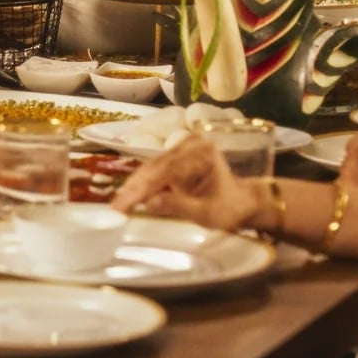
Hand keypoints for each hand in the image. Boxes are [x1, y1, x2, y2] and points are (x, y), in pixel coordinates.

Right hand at [111, 135, 263, 231]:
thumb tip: (149, 203)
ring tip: (119, 204)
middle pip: (155, 166)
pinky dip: (143, 183)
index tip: (123, 204)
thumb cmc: (229, 209)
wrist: (242, 203)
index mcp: (202, 153)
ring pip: (152, 166)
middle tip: (116, 207)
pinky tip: (131, 196)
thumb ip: (179, 206)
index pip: (166, 171)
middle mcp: (191, 144)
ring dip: (135, 186)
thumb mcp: (206, 214)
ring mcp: (183, 147)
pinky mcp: (177, 155)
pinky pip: (156, 169)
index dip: (142, 189)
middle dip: (134, 187)